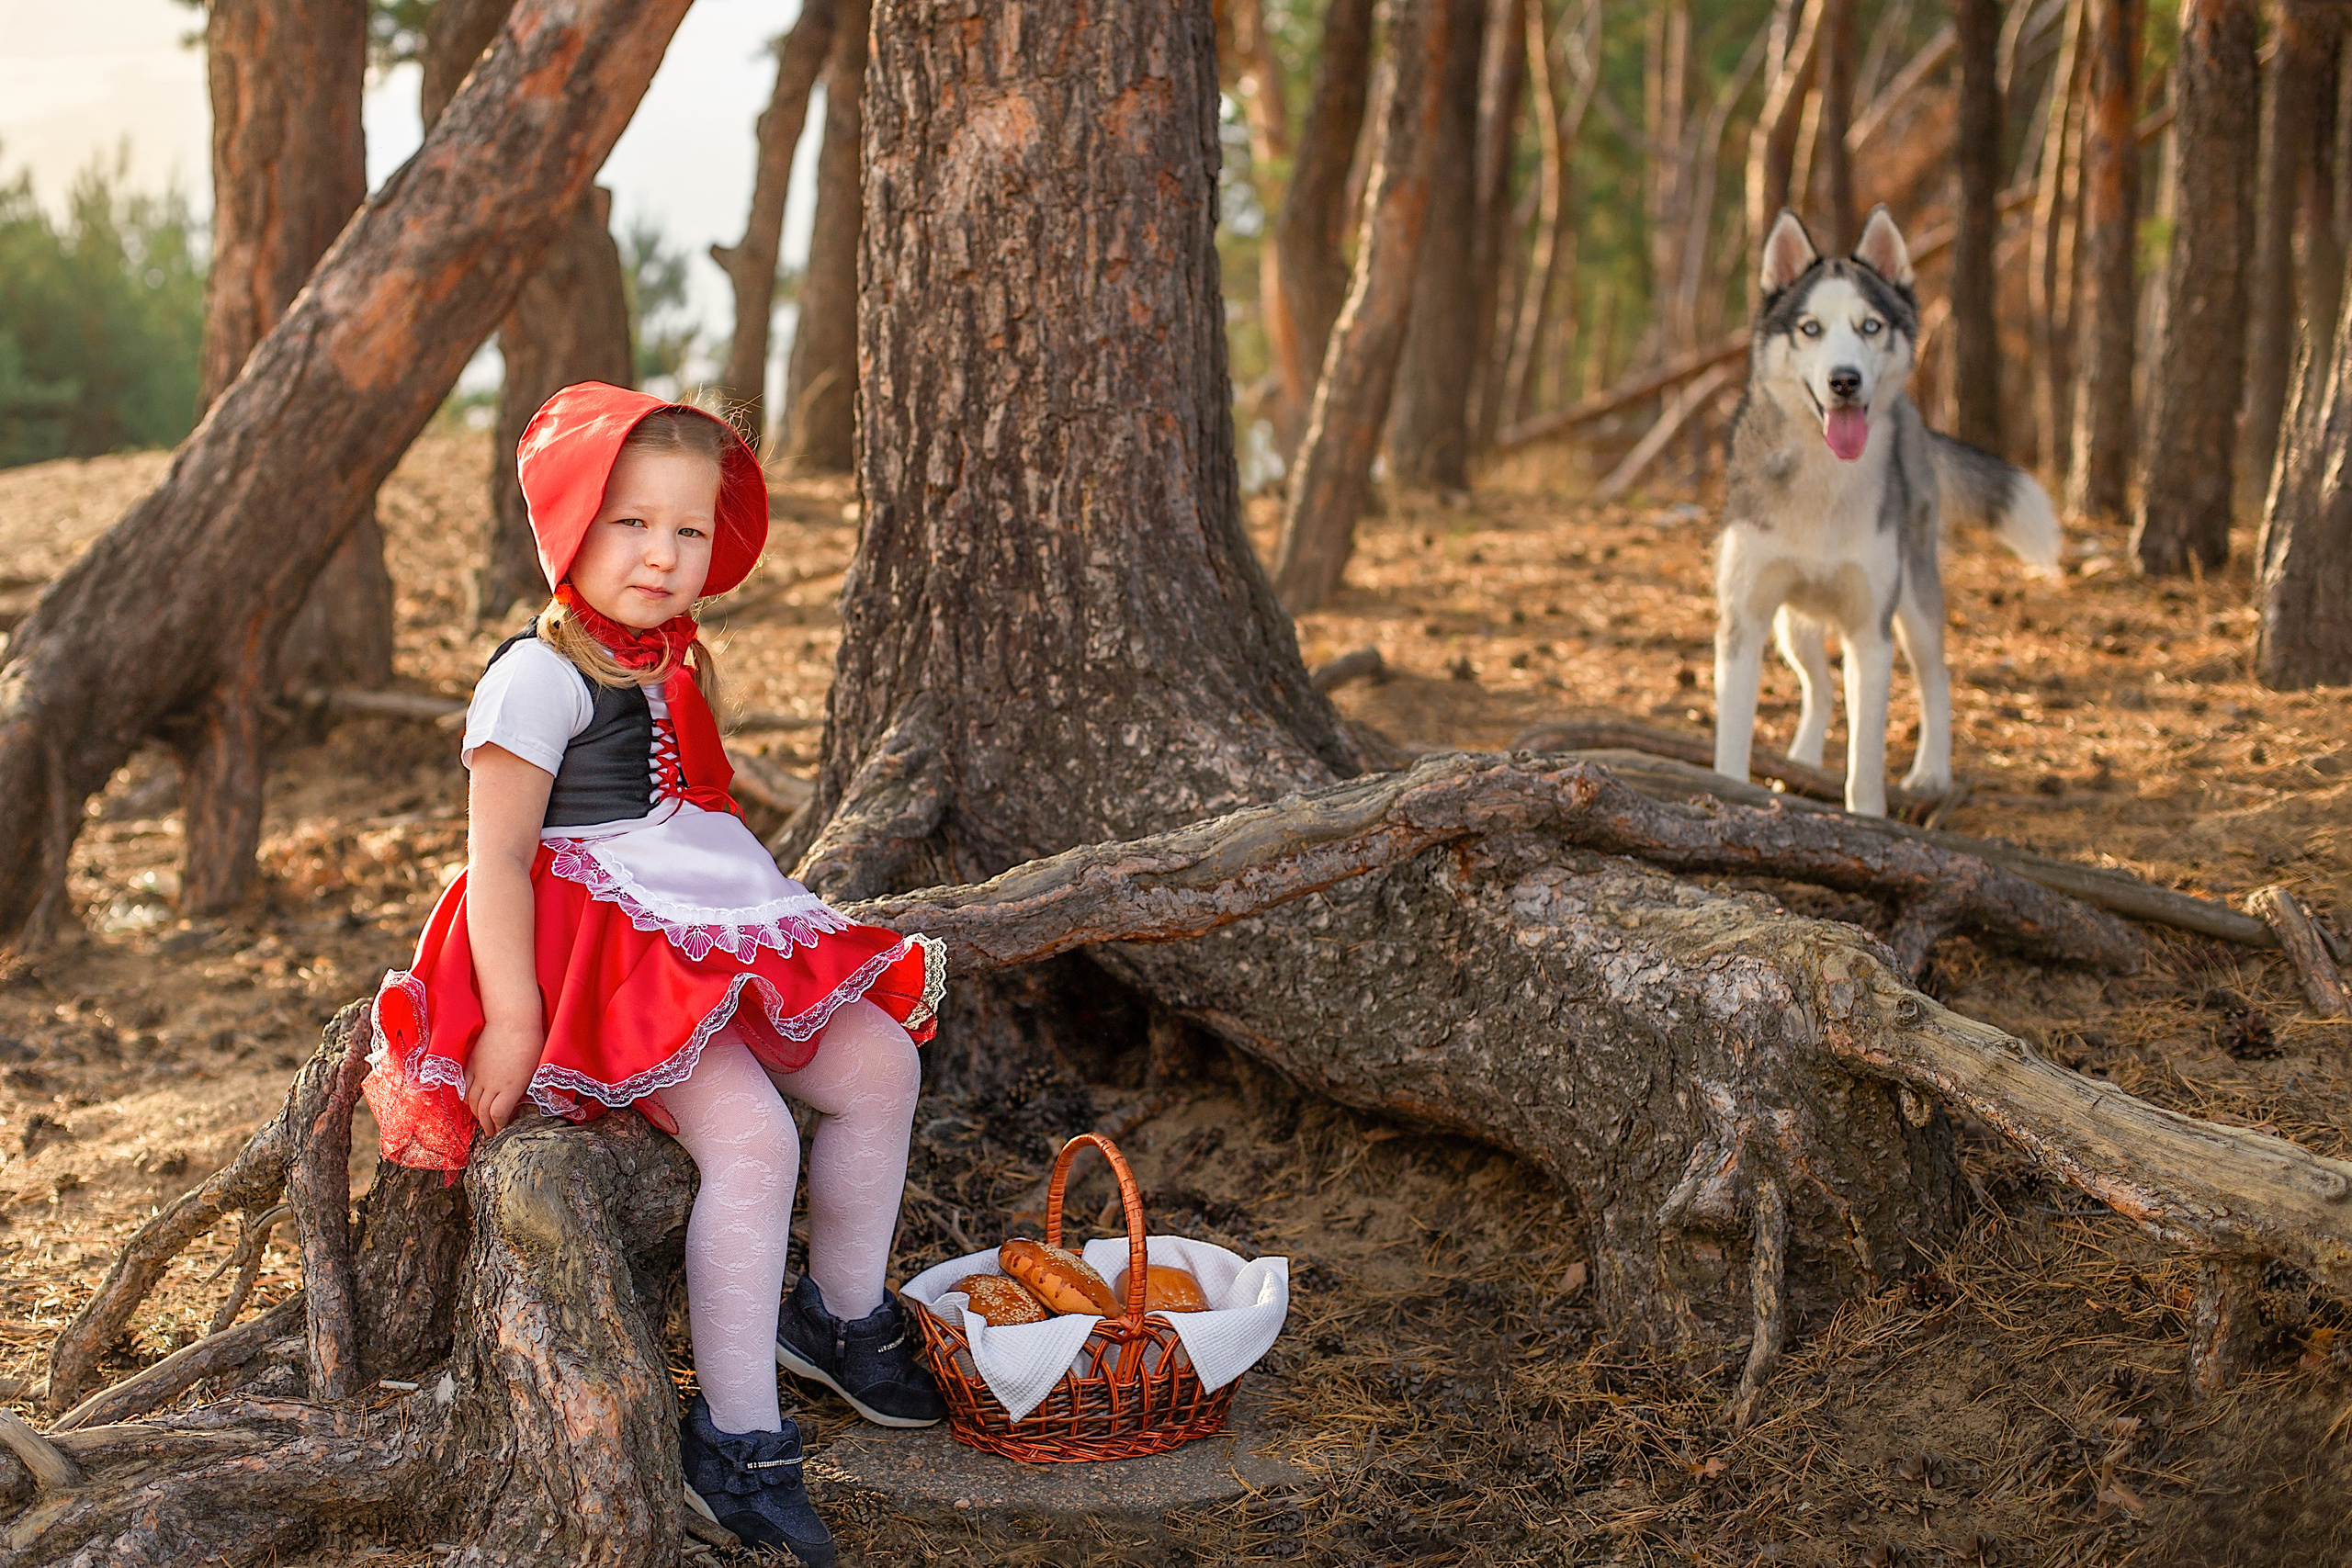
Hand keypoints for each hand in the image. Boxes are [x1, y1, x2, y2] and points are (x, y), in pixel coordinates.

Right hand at [465, 1020, 544, 1135]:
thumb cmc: (531, 1043)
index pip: (498, 1115)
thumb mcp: (533, 1071)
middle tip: (492, 1132)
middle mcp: (493, 1083)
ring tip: (482, 1118)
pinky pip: (465, 1086)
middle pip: (482, 1112)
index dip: (500, 1125)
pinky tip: (471, 1101)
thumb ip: (523, 1090)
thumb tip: (519, 1104)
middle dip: (487, 1125)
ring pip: (471, 1101)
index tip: (504, 1127)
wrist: (513, 1019)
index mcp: (511, 1087)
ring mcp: (480, 1073)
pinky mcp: (472, 1063)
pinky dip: (466, 1097)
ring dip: (476, 1113)